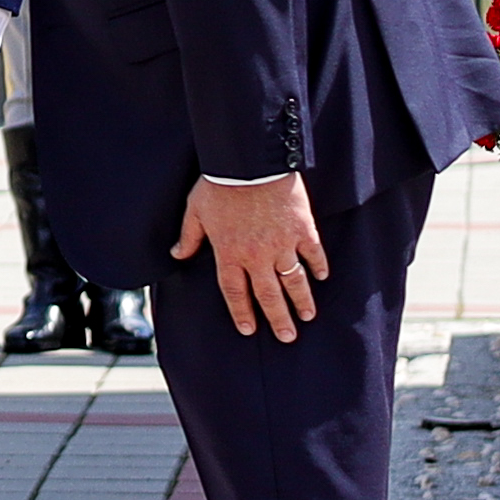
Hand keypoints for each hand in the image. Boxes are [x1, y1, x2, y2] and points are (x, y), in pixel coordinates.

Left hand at [174, 174, 328, 339]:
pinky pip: (313, 253)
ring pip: (294, 281)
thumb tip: (177, 254)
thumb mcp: (195, 211)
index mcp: (229, 253)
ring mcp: (282, 244)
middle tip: (288, 337)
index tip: (249, 329)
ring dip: (301, 300)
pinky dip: (318, 266)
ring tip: (307, 317)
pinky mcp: (302, 228)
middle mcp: (256, 255)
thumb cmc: (219, 184)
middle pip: (268, 295)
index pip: (234, 292)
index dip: (241, 311)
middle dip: (278, 318)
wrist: (249, 162)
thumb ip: (189, 237)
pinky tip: (322, 277)